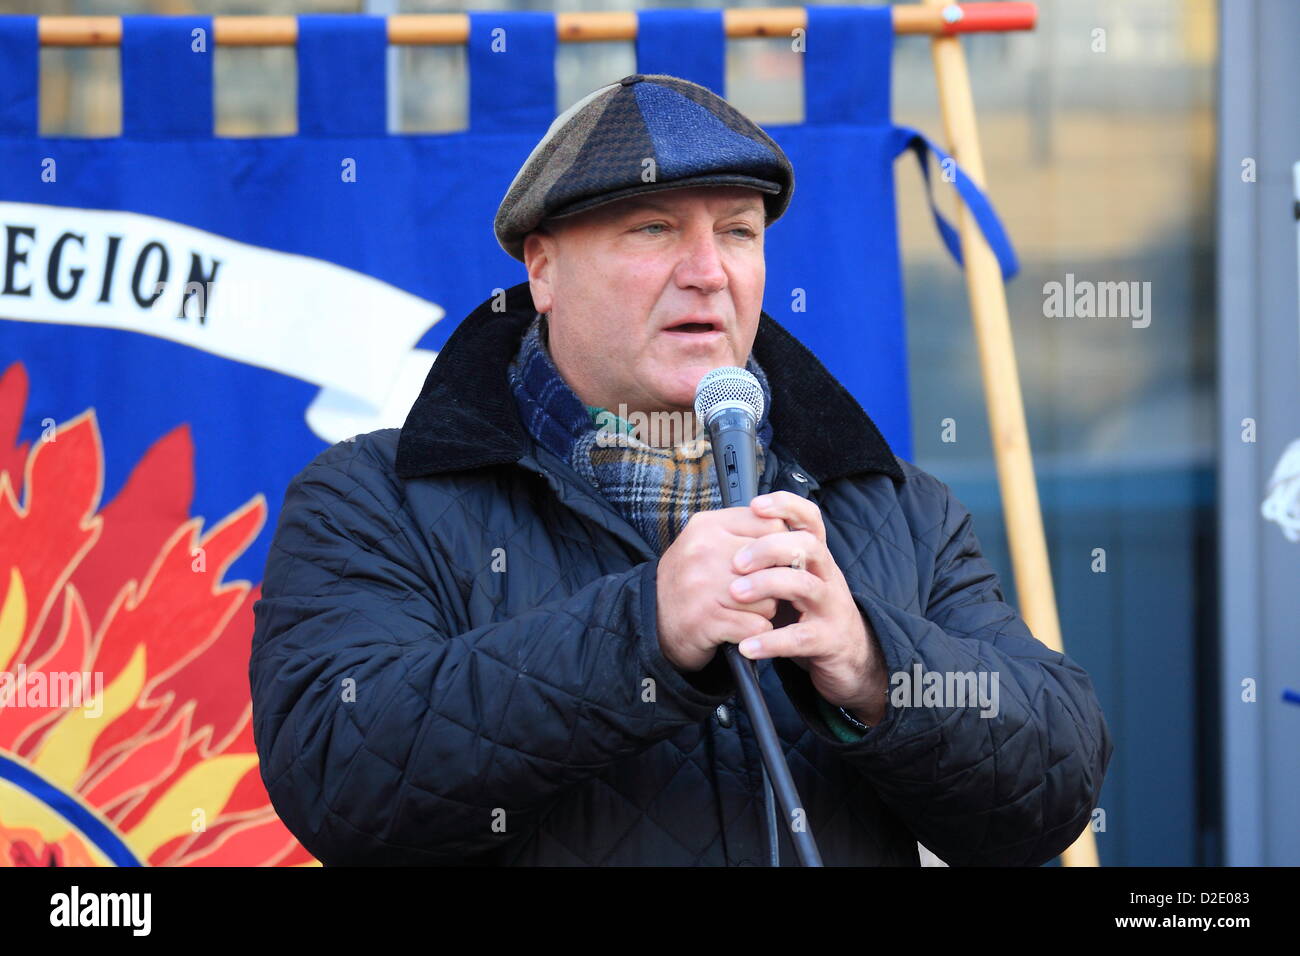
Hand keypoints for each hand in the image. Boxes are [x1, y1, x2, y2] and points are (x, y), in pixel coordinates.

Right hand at [656, 506, 789, 671]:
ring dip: (764, 611)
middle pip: (775, 564)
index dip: (779, 550)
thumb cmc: (691, 581)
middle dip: (774, 583)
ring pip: (770, 599)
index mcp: (708, 526)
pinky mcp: (706, 620)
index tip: (771, 563)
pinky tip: (739, 629)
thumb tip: (792, 536)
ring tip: (743, 611)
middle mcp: (704, 551)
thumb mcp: (708, 542)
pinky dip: (754, 633)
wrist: (651, 620)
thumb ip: (744, 532)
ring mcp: (703, 586)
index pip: (773, 526)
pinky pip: (757, 627)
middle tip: (757, 593)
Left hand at [727, 491, 887, 724]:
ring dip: (767, 585)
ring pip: (804, 585)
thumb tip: (729, 532)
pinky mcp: (828, 640)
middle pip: (807, 546)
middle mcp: (826, 576)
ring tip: (735, 594)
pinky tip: (746, 645)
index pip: (809, 519)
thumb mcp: (796, 577)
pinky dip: (770, 642)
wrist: (849, 655)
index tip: (756, 505)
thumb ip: (773, 558)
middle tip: (737, 561)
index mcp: (816, 557)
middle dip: (769, 548)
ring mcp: (830, 607)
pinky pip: (800, 638)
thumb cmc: (810, 610)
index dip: (786, 506)